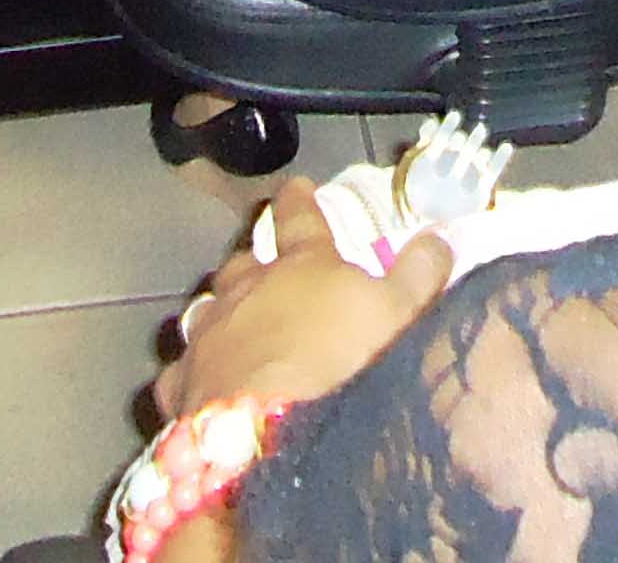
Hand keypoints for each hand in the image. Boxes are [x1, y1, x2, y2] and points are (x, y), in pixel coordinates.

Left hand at [159, 180, 454, 416]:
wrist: (274, 432)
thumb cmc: (346, 364)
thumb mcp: (402, 312)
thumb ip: (420, 272)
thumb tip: (437, 237)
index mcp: (303, 266)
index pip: (301, 219)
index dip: (300, 201)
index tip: (296, 186)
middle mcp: (247, 291)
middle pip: (243, 263)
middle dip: (252, 257)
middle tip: (260, 259)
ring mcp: (210, 337)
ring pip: (205, 308)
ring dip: (218, 308)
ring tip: (224, 313)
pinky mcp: (184, 384)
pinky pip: (181, 368)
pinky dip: (191, 368)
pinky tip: (194, 378)